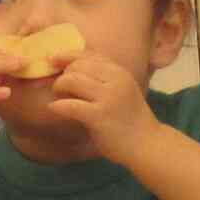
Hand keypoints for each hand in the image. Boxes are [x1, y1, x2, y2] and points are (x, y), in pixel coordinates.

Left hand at [38, 50, 157, 157]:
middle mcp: (115, 80)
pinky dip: (57, 106)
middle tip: (60, 88)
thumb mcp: (122, 90)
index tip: (53, 60)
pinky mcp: (98, 116)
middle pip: (77, 66)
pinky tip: (55, 109)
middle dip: (63, 75)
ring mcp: (107, 98)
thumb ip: (103, 78)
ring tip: (59, 97)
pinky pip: (69, 105)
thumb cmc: (130, 119)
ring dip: (59, 87)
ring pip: (71, 80)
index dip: (67, 55)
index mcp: (120, 72)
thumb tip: (72, 68)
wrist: (147, 144)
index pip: (88, 54)